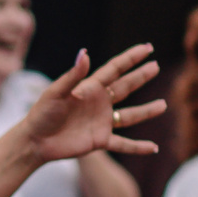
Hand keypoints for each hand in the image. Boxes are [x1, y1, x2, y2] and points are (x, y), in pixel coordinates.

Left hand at [20, 45, 165, 163]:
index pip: (115, 69)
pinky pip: (124, 144)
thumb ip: (73, 75)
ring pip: (130, 116)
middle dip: (141, 77)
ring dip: (146, 111)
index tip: (147, 48)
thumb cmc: (41, 114)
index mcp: (90, 88)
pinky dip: (138, 146)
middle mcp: (99, 103)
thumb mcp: (56, 92)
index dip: (131, 58)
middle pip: (125, 87)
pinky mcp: (100, 140)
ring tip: (163, 106)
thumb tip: (85, 53)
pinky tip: (154, 148)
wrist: (34, 141)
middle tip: (156, 67)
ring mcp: (101, 122)